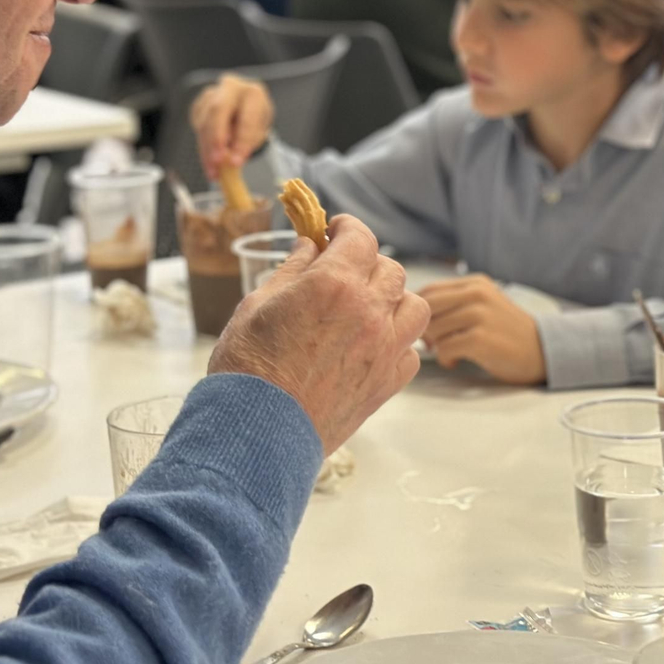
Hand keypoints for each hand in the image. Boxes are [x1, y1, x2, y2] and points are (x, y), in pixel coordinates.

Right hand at [190, 74, 273, 179]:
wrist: (242, 106)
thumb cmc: (254, 118)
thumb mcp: (259, 130)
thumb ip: (248, 141)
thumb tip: (232, 158)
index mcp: (253, 93)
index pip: (247, 117)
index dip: (241, 141)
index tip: (237, 162)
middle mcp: (231, 88)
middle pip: (218, 111)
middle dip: (216, 138)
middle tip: (218, 161)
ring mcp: (212, 94)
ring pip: (204, 123)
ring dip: (207, 150)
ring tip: (214, 172)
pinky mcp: (199, 105)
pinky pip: (198, 129)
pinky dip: (203, 149)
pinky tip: (208, 164)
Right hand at [209, 215, 428, 452]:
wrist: (257, 433)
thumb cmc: (248, 369)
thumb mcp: (257, 304)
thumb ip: (291, 271)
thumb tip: (309, 247)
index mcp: (335, 284)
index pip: (360, 237)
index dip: (348, 229)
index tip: (336, 231)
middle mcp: (369, 312)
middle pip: (390, 269)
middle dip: (367, 263)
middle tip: (344, 271)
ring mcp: (384, 350)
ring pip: (415, 306)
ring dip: (394, 300)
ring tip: (368, 306)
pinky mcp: (387, 384)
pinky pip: (412, 351)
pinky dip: (398, 342)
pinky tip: (373, 345)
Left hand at [418, 274, 545, 384]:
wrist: (541, 351)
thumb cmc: (506, 331)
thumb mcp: (484, 304)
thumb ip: (455, 302)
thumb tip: (415, 313)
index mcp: (475, 283)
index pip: (430, 290)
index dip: (420, 312)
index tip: (427, 328)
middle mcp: (477, 294)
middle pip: (427, 308)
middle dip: (424, 328)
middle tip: (433, 343)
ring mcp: (479, 315)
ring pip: (433, 329)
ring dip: (436, 345)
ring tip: (450, 351)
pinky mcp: (480, 338)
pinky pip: (444, 348)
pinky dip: (445, 359)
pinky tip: (456, 361)